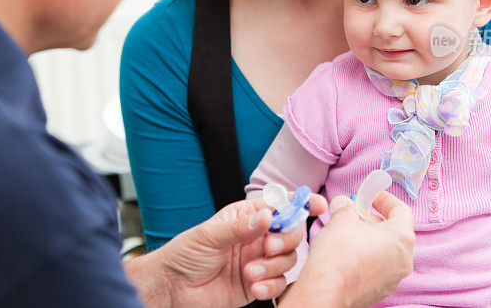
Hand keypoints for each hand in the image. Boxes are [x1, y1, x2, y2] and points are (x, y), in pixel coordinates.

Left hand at [150, 194, 326, 306]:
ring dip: (273, 266)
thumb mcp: (210, 235)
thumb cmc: (185, 254)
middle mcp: (257, 237)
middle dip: (286, 239)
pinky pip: (278, 283)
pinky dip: (271, 286)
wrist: (173, 288)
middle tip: (268, 248)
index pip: (279, 204)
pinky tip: (254, 288)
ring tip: (249, 273)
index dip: (301, 202)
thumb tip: (267, 215)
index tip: (317, 205)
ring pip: (288, 259)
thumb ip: (240, 227)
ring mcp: (259, 260)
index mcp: (246, 216)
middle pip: (291, 232)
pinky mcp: (258, 283)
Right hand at [281, 191, 414, 307]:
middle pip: (395, 231)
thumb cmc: (338, 253)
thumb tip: (344, 204)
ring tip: (349, 233)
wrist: (326, 290)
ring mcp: (394, 278)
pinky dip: (368, 256)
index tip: (371, 196)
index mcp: (402, 237)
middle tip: (355, 213)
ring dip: (371, 238)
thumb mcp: (341, 218)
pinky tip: (349, 253)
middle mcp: (404, 259)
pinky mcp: (381, 290)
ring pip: (387, 250)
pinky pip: (379, 267)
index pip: (401, 210)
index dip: (384, 199)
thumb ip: (346, 206)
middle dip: (374, 219)